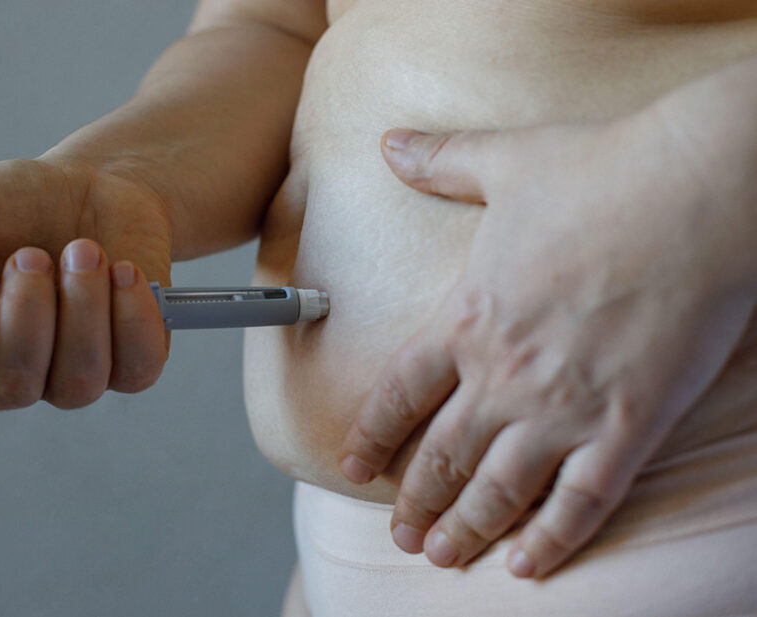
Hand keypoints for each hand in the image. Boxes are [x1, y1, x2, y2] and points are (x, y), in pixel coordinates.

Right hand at [0, 155, 172, 408]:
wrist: (91, 186)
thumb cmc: (11, 207)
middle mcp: (17, 375)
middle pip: (14, 384)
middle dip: (27, 311)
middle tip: (33, 252)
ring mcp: (77, 375)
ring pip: (78, 382)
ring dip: (83, 309)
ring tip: (84, 250)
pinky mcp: (132, 362)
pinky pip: (137, 370)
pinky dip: (133, 318)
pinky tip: (124, 271)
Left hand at [339, 105, 756, 576]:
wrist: (696, 189)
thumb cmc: (602, 171)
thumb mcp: (504, 160)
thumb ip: (440, 162)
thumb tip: (390, 144)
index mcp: (468, 320)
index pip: (399, 394)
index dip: (373, 435)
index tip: (354, 466)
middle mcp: (504, 375)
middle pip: (443, 455)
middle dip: (416, 500)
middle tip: (400, 532)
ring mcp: (565, 407)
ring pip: (500, 489)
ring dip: (467, 528)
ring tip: (443, 556)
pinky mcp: (629, 425)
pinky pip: (582, 502)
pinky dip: (553, 540)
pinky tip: (530, 565)